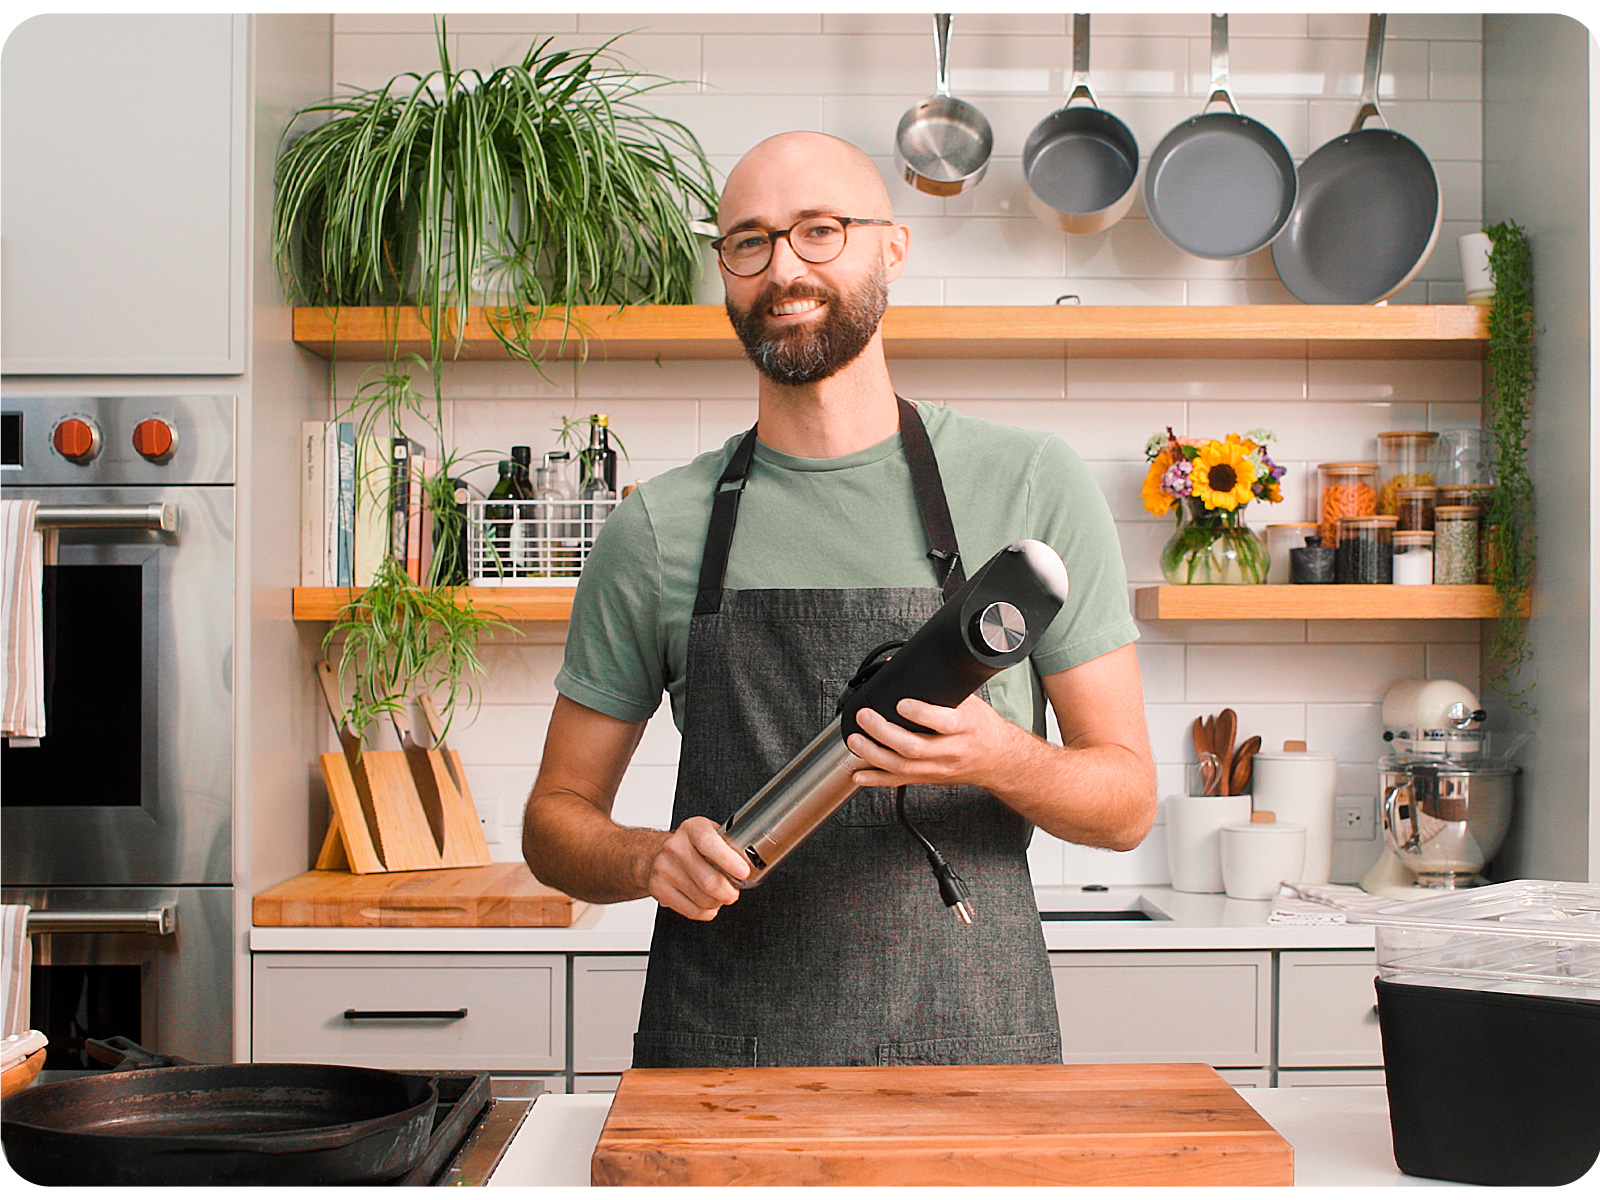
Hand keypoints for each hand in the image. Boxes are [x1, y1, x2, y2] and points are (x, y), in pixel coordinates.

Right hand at [646, 815, 750, 921]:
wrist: (658, 852)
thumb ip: (729, 846)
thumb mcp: (711, 834)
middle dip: (729, 893)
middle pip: (709, 881)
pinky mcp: (658, 888)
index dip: (728, 861)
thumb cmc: (692, 845)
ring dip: (717, 903)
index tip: (743, 872)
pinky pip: (691, 911)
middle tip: (733, 892)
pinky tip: (706, 903)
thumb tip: (753, 863)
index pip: (709, 844)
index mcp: (693, 828)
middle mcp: (675, 846)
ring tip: (718, 895)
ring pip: (702, 899)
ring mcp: (664, 868)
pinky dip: (705, 912)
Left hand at [846, 693, 1022, 790]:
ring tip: (856, 741)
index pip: (943, 722)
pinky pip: (899, 781)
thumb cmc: (981, 727)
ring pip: (903, 766)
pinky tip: (859, 773)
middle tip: (866, 717)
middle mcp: (951, 750)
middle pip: (914, 747)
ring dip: (874, 755)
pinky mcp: (929, 778)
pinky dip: (876, 779)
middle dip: (884, 733)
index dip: (920, 714)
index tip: (901, 703)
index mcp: (965, 726)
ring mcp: (939, 767)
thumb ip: (940, 688)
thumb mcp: (969, 702)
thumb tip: (901, 665)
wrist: (998, 759)